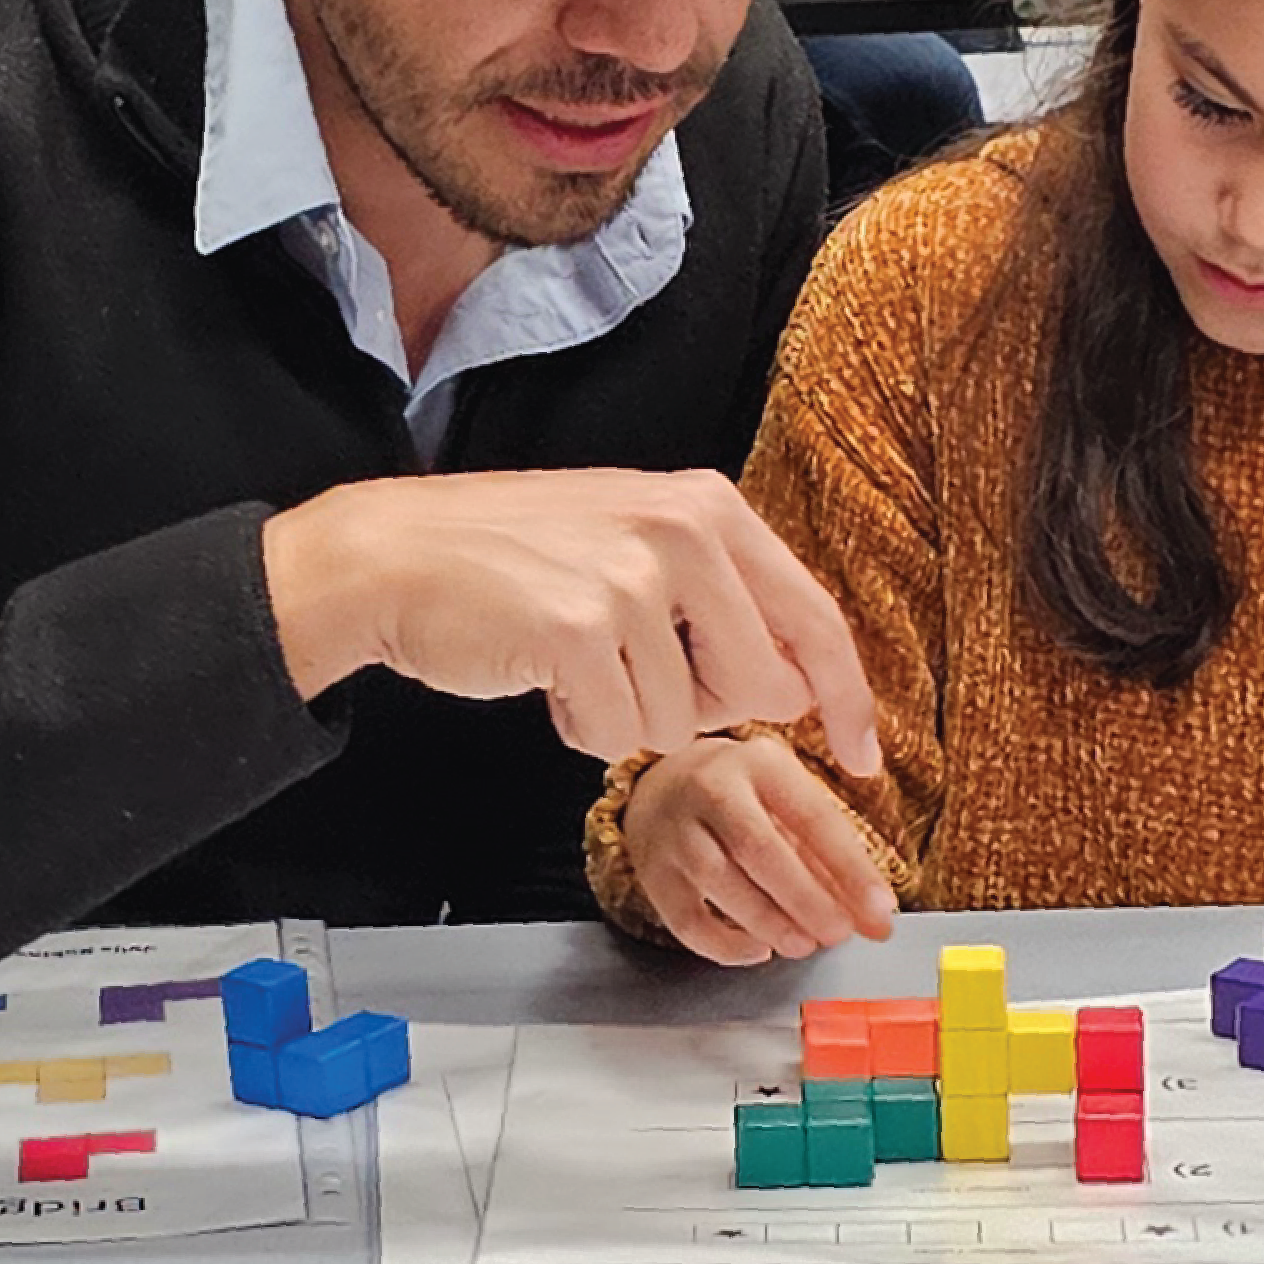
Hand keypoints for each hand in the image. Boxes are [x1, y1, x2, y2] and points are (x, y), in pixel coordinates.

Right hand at [261, 470, 882, 772]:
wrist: (397, 556)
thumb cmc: (517, 563)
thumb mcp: (636, 547)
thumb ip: (723, 602)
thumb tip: (800, 689)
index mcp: (708, 507)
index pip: (814, 618)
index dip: (847, 699)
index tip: (866, 757)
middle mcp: (682, 529)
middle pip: (760, 690)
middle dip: (701, 711)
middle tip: (631, 672)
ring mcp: (632, 577)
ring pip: (682, 723)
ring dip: (625, 716)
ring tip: (572, 660)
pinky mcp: (580, 628)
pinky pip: (618, 736)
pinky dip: (580, 728)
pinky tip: (543, 677)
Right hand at [621, 734, 898, 962]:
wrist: (665, 787)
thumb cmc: (747, 801)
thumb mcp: (789, 803)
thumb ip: (830, 858)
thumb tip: (874, 919)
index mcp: (762, 764)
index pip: (811, 816)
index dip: (850, 869)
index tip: (881, 912)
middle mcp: (712, 788)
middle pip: (759, 847)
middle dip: (807, 899)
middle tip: (838, 934)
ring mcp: (675, 830)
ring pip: (719, 881)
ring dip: (770, 923)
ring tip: (804, 945)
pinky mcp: (653, 871)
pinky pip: (686, 919)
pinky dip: (725, 945)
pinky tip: (758, 950)